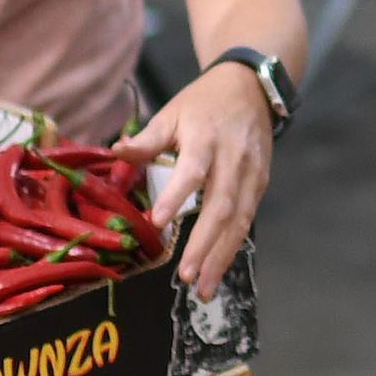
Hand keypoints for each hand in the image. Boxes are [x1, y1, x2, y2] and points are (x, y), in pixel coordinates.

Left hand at [128, 58, 275, 288]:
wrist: (250, 87)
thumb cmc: (202, 103)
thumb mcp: (171, 113)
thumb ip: (147, 139)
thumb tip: (115, 152)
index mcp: (206, 137)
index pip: (193, 170)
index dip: (177, 196)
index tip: (158, 223)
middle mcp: (234, 158)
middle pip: (221, 206)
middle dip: (204, 245)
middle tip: (185, 276)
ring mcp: (252, 174)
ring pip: (239, 221)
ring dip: (221, 257)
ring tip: (203, 288)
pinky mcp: (261, 185)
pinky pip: (247, 221)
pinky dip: (232, 247)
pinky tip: (217, 270)